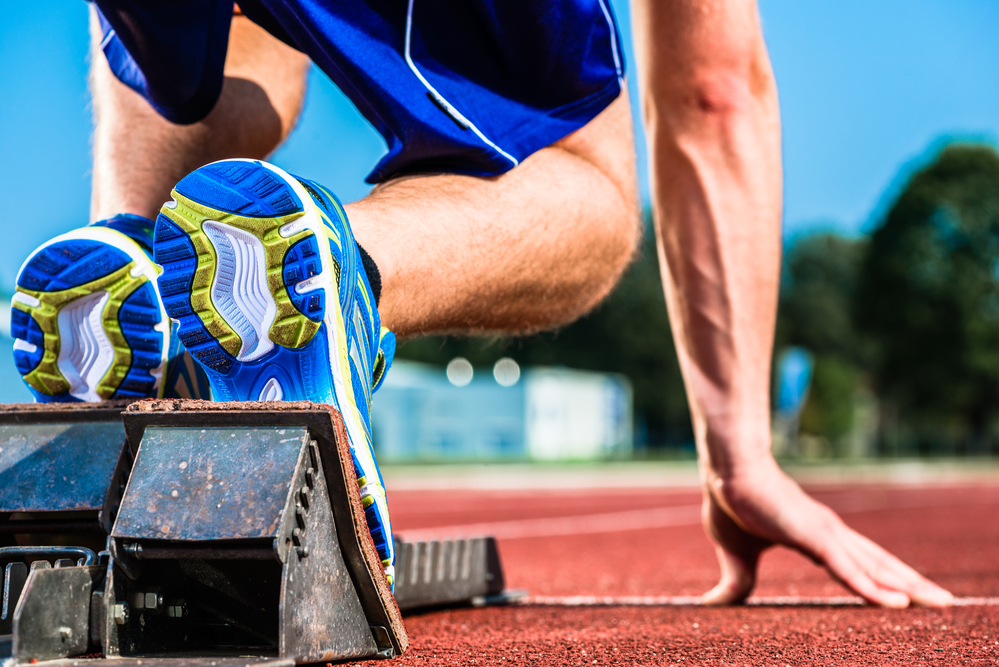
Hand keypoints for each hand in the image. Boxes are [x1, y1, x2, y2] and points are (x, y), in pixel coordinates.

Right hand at [699, 460, 953, 607]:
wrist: (726, 471)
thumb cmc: (730, 502)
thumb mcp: (735, 553)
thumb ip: (737, 581)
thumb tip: (711, 605)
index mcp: (815, 535)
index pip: (858, 562)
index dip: (883, 579)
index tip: (907, 597)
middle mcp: (830, 533)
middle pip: (880, 563)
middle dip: (913, 583)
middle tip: (945, 602)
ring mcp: (826, 533)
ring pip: (875, 567)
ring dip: (908, 587)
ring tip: (940, 602)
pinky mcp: (815, 536)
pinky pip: (849, 570)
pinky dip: (873, 588)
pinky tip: (896, 603)